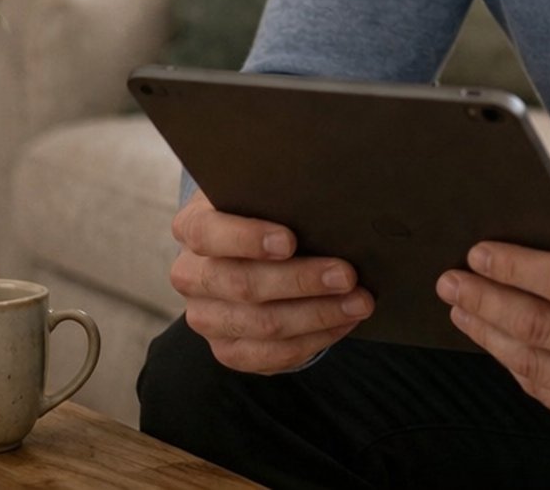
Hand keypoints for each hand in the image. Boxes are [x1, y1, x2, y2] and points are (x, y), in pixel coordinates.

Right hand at [168, 188, 375, 372]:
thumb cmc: (269, 212)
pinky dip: (313, 340)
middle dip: (301, 281)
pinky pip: (269, 356)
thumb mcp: (265, 193)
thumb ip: (281, 193)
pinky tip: (343, 323)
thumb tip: (325, 198)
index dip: (247, 239)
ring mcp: (205, 317)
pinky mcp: (228, 349)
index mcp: (193, 227)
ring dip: (317, 315)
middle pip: (242, 284)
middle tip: (347, 275)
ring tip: (359, 302)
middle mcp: (191, 275)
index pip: (208, 233)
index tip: (289, 241)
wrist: (251, 249)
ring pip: (260, 325)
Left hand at [435, 190, 549, 433]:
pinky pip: (543, 389)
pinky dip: (510, 361)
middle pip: (539, 325)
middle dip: (486, 299)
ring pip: (533, 362)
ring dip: (487, 332)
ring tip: (461, 305)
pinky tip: (493, 335)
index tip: (479, 251)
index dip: (517, 266)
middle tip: (451, 278)